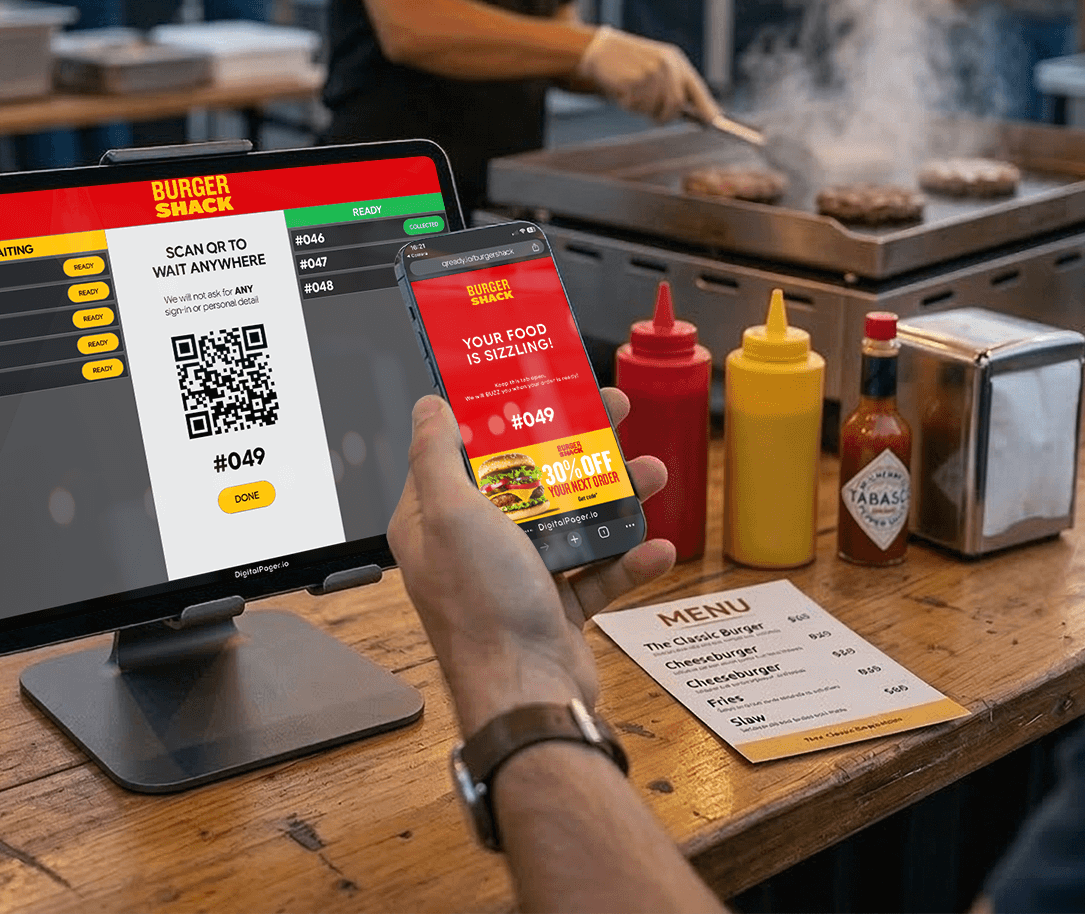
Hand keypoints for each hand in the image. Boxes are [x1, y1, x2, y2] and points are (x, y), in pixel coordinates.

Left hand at [388, 390, 676, 735]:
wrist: (529, 697)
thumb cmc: (484, 606)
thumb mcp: (452, 513)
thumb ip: (436, 456)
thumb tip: (426, 406)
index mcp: (435, 522)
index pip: (462, 452)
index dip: (499, 417)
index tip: (538, 387)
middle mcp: (472, 548)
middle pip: (527, 479)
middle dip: (574, 445)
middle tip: (615, 411)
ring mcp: (515, 579)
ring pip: (569, 521)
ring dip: (613, 496)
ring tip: (652, 474)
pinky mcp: (554, 609)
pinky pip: (596, 575)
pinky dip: (627, 561)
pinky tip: (657, 547)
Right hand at [577, 26, 721, 123]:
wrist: (601, 48)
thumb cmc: (629, 61)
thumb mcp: (656, 64)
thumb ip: (672, 85)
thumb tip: (687, 112)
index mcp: (675, 61)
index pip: (696, 89)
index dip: (706, 107)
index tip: (713, 122)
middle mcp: (666, 66)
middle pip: (676, 104)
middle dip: (665, 115)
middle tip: (652, 115)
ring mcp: (650, 73)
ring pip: (653, 108)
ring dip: (641, 108)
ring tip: (631, 93)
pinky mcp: (634, 80)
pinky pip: (635, 105)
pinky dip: (627, 104)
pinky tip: (622, 89)